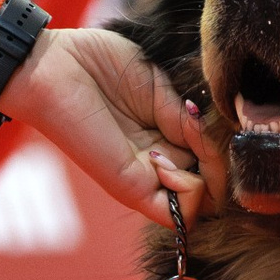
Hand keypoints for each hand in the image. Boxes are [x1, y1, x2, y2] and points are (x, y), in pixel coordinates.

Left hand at [2, 26, 208, 227]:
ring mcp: (148, 177)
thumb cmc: (100, 65)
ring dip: (205, 175)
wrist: (54, 66)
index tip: (217, 119)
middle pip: (213, 180)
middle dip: (218, 159)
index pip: (213, 157)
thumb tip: (217, 141)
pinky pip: (180, 214)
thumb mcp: (157, 85)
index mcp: (166, 133)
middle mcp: (161, 160)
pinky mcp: (131, 189)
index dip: (225, 146)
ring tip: (175, 143)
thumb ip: (187, 118)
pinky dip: (190, 192)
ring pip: (204, 202)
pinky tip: (163, 160)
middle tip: (197, 129)